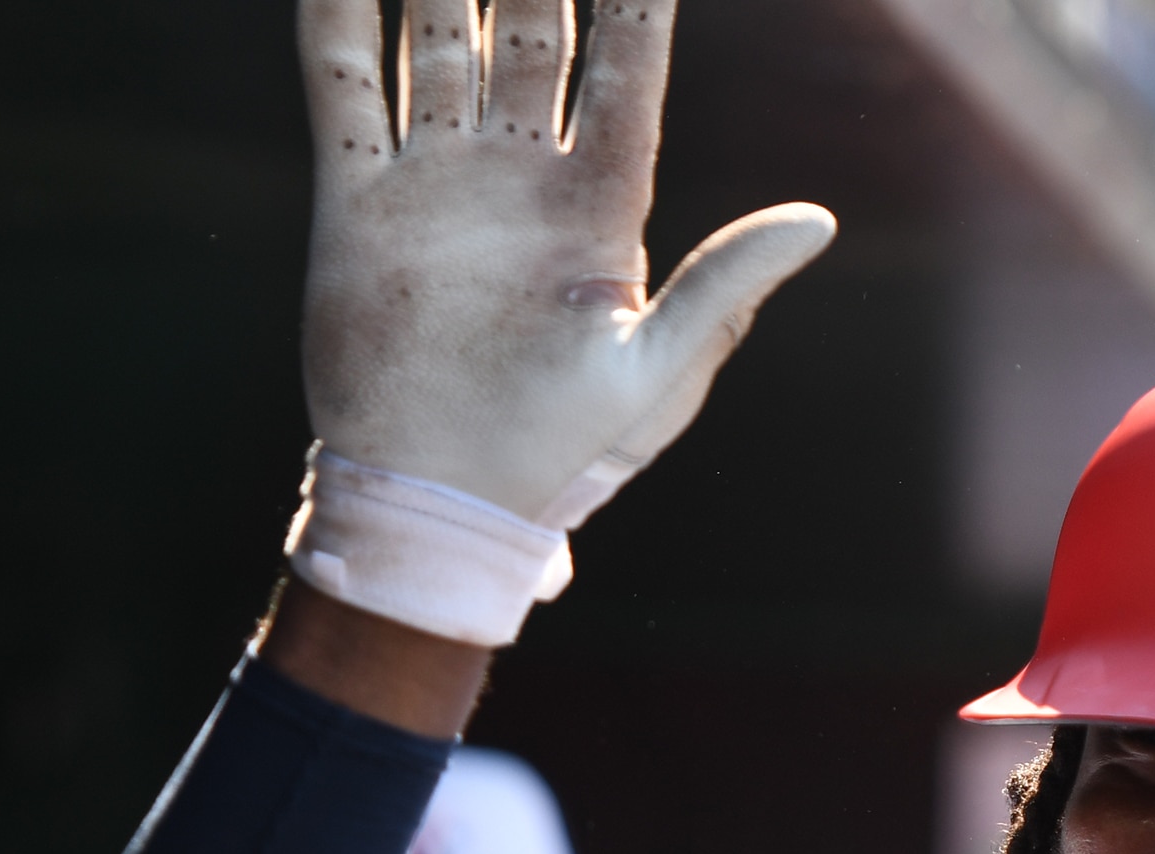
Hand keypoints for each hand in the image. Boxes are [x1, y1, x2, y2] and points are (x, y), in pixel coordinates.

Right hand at [296, 0, 834, 524]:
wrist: (439, 503)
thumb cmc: (560, 455)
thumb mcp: (655, 376)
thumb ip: (725, 289)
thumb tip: (818, 220)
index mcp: (600, 207)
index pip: (624, 73)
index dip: (636, 1)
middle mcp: (518, 177)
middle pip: (531, 33)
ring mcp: (437, 182)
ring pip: (437, 41)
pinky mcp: (359, 205)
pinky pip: (343, 92)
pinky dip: (335, 23)